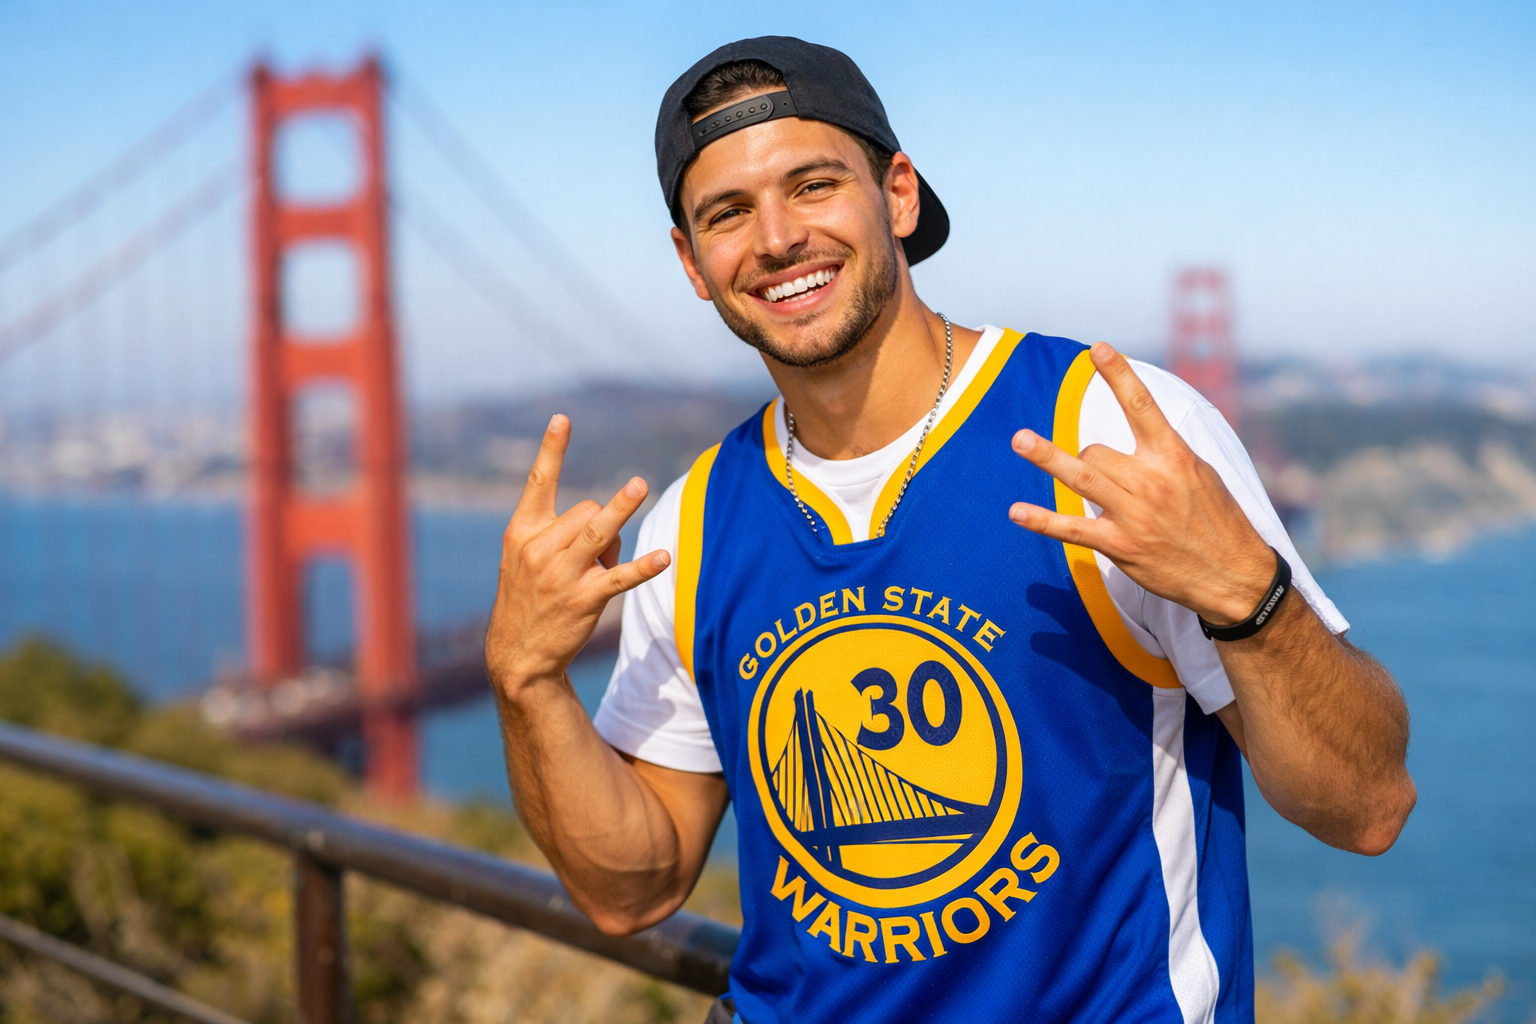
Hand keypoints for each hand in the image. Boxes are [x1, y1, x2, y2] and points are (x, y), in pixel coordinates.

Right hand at [485, 415, 670, 692]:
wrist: (518, 655)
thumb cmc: (529, 599)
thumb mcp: (527, 561)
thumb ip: (559, 534)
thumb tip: (609, 526)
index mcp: (521, 532)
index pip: (539, 483)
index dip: (552, 450)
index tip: (563, 418)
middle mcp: (538, 549)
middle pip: (585, 510)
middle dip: (601, 525)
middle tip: (593, 558)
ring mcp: (561, 574)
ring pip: (599, 530)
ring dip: (621, 509)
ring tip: (640, 485)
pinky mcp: (583, 599)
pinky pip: (619, 576)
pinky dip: (643, 568)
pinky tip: (664, 558)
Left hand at [1007, 343, 1273, 625]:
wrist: (1233, 577)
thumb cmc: (1217, 521)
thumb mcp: (1201, 474)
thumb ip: (1164, 450)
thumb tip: (1139, 423)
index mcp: (1174, 457)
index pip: (1141, 406)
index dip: (1118, 375)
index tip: (1097, 349)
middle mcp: (1151, 481)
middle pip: (1096, 451)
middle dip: (1088, 460)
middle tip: (1102, 479)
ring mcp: (1133, 514)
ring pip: (1081, 477)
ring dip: (1047, 457)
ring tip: (1019, 440)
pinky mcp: (1120, 545)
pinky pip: (1072, 528)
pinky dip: (1041, 520)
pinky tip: (1016, 512)